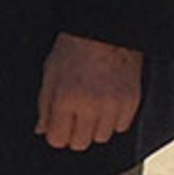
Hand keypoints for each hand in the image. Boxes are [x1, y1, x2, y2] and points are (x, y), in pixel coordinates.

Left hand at [36, 32, 142, 150]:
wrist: (105, 31)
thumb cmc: (74, 48)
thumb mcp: (50, 72)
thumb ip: (44, 104)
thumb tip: (42, 129)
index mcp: (66, 98)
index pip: (58, 139)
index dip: (55, 135)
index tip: (56, 129)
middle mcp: (90, 105)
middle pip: (80, 143)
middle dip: (73, 134)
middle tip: (72, 118)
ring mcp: (113, 105)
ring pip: (101, 137)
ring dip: (94, 127)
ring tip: (89, 107)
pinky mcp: (131, 102)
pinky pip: (121, 127)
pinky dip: (113, 120)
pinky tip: (106, 103)